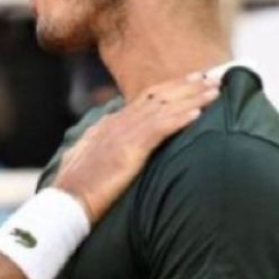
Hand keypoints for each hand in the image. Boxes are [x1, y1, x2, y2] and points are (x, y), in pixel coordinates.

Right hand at [54, 73, 219, 221]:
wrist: (65, 201)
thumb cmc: (75, 187)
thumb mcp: (88, 157)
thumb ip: (102, 143)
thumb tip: (109, 139)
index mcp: (109, 124)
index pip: (145, 98)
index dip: (171, 87)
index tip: (191, 81)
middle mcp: (117, 123)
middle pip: (158, 96)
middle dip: (186, 85)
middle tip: (211, 77)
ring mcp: (122, 134)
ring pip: (163, 108)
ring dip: (191, 98)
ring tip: (214, 91)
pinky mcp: (128, 150)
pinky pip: (159, 130)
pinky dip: (179, 120)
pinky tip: (197, 115)